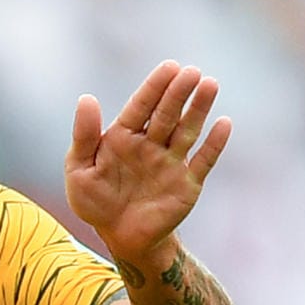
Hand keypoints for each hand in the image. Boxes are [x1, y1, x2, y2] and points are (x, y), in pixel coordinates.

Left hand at [65, 61, 232, 260]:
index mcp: (123, 137)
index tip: (170, 67)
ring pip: (187, 131)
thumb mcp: (79, 170)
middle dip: (178, 93)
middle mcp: (151, 144)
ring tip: (210, 85)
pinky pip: (203, 161)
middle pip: (166, 114)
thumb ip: (83, 136)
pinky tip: (224, 124)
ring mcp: (171, 162)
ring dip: (198, 110)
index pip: (140, 106)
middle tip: (191, 72)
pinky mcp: (187, 183)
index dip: (154, 87)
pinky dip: (214, 144)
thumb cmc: (96, 202)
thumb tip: (86, 98)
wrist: (120, 237)